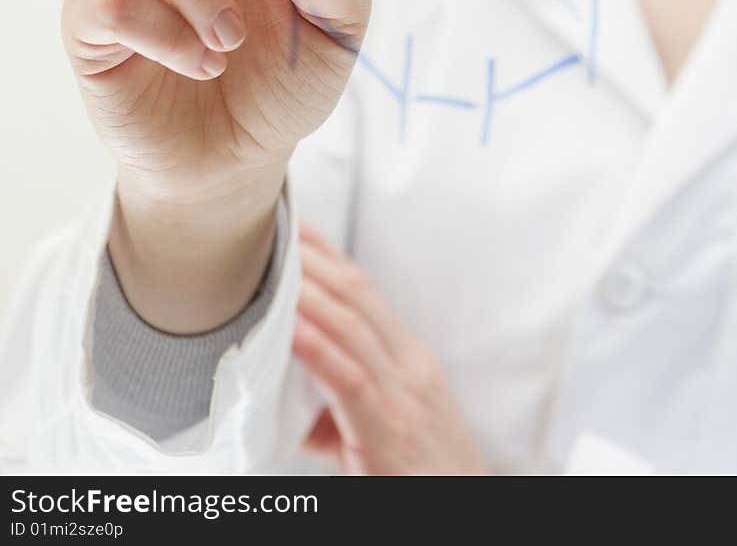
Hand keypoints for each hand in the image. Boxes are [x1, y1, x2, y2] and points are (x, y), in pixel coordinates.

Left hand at [292, 222, 490, 475]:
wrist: (463, 511)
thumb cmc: (422, 476)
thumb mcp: (389, 427)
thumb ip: (341, 403)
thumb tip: (288, 395)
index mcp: (410, 359)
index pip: (366, 291)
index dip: (329, 255)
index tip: (296, 226)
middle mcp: (410, 366)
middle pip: (358, 294)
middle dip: (315, 256)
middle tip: (275, 225)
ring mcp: (402, 395)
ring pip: (351, 326)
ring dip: (308, 291)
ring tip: (273, 264)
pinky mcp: (388, 429)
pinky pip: (347, 378)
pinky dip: (315, 347)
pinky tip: (287, 328)